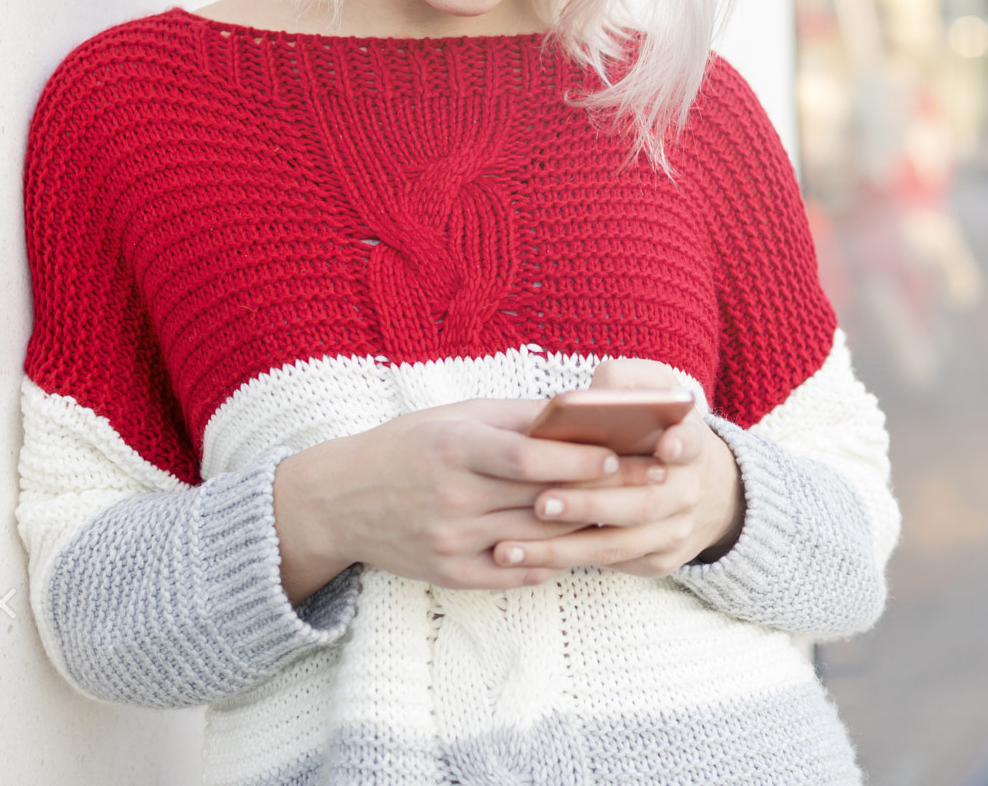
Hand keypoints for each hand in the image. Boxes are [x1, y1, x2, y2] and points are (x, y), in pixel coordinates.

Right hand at [271, 398, 636, 601]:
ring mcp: (450, 542)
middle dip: (599, 493)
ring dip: (584, 529)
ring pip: (536, 541)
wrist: (339, 501)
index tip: (618, 455)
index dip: (575, 459)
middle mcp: (451, 499)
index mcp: (453, 449)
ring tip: (627, 514)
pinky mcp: (449, 575)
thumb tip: (581, 411)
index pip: (525, 458)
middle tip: (648, 484)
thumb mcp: (454, 415)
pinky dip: (550, 562)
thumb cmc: (407, 446)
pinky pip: (514, 575)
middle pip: (540, 502)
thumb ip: (517, 417)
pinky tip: (579, 548)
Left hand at [492, 359, 744, 577]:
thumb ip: (625, 382)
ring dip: (564, 546)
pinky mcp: (659, 559)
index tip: (663, 445)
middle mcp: (689, 491)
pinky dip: (566, 561)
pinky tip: (525, 559)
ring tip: (511, 546)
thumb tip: (591, 393)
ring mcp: (676, 530)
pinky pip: (611, 564)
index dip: (679, 444)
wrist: (694, 484)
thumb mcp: (653, 394)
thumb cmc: (655, 429)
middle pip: (642, 504)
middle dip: (589, 504)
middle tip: (541, 503)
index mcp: (690, 443)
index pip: (689, 442)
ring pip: (619, 544)